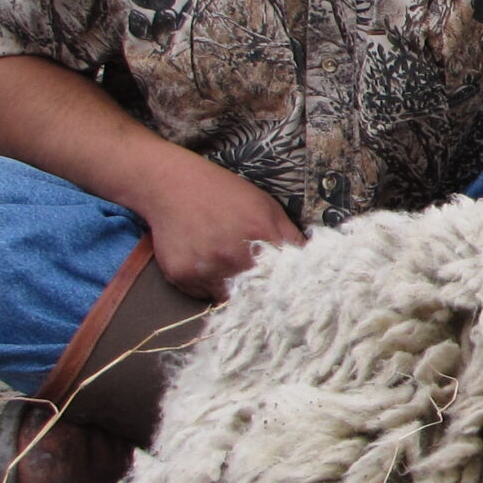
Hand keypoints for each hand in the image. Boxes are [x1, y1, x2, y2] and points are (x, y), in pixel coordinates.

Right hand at [142, 155, 302, 300]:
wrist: (172, 184)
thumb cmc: (224, 193)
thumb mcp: (266, 207)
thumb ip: (289, 237)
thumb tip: (310, 265)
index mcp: (262, 237)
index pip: (286, 281)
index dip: (287, 288)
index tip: (287, 292)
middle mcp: (234, 256)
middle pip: (258, 295)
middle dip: (260, 292)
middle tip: (256, 284)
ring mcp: (206, 268)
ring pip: (230, 299)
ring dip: (232, 290)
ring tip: (225, 266)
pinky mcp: (182, 275)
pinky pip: (202, 295)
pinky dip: (207, 285)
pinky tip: (203, 261)